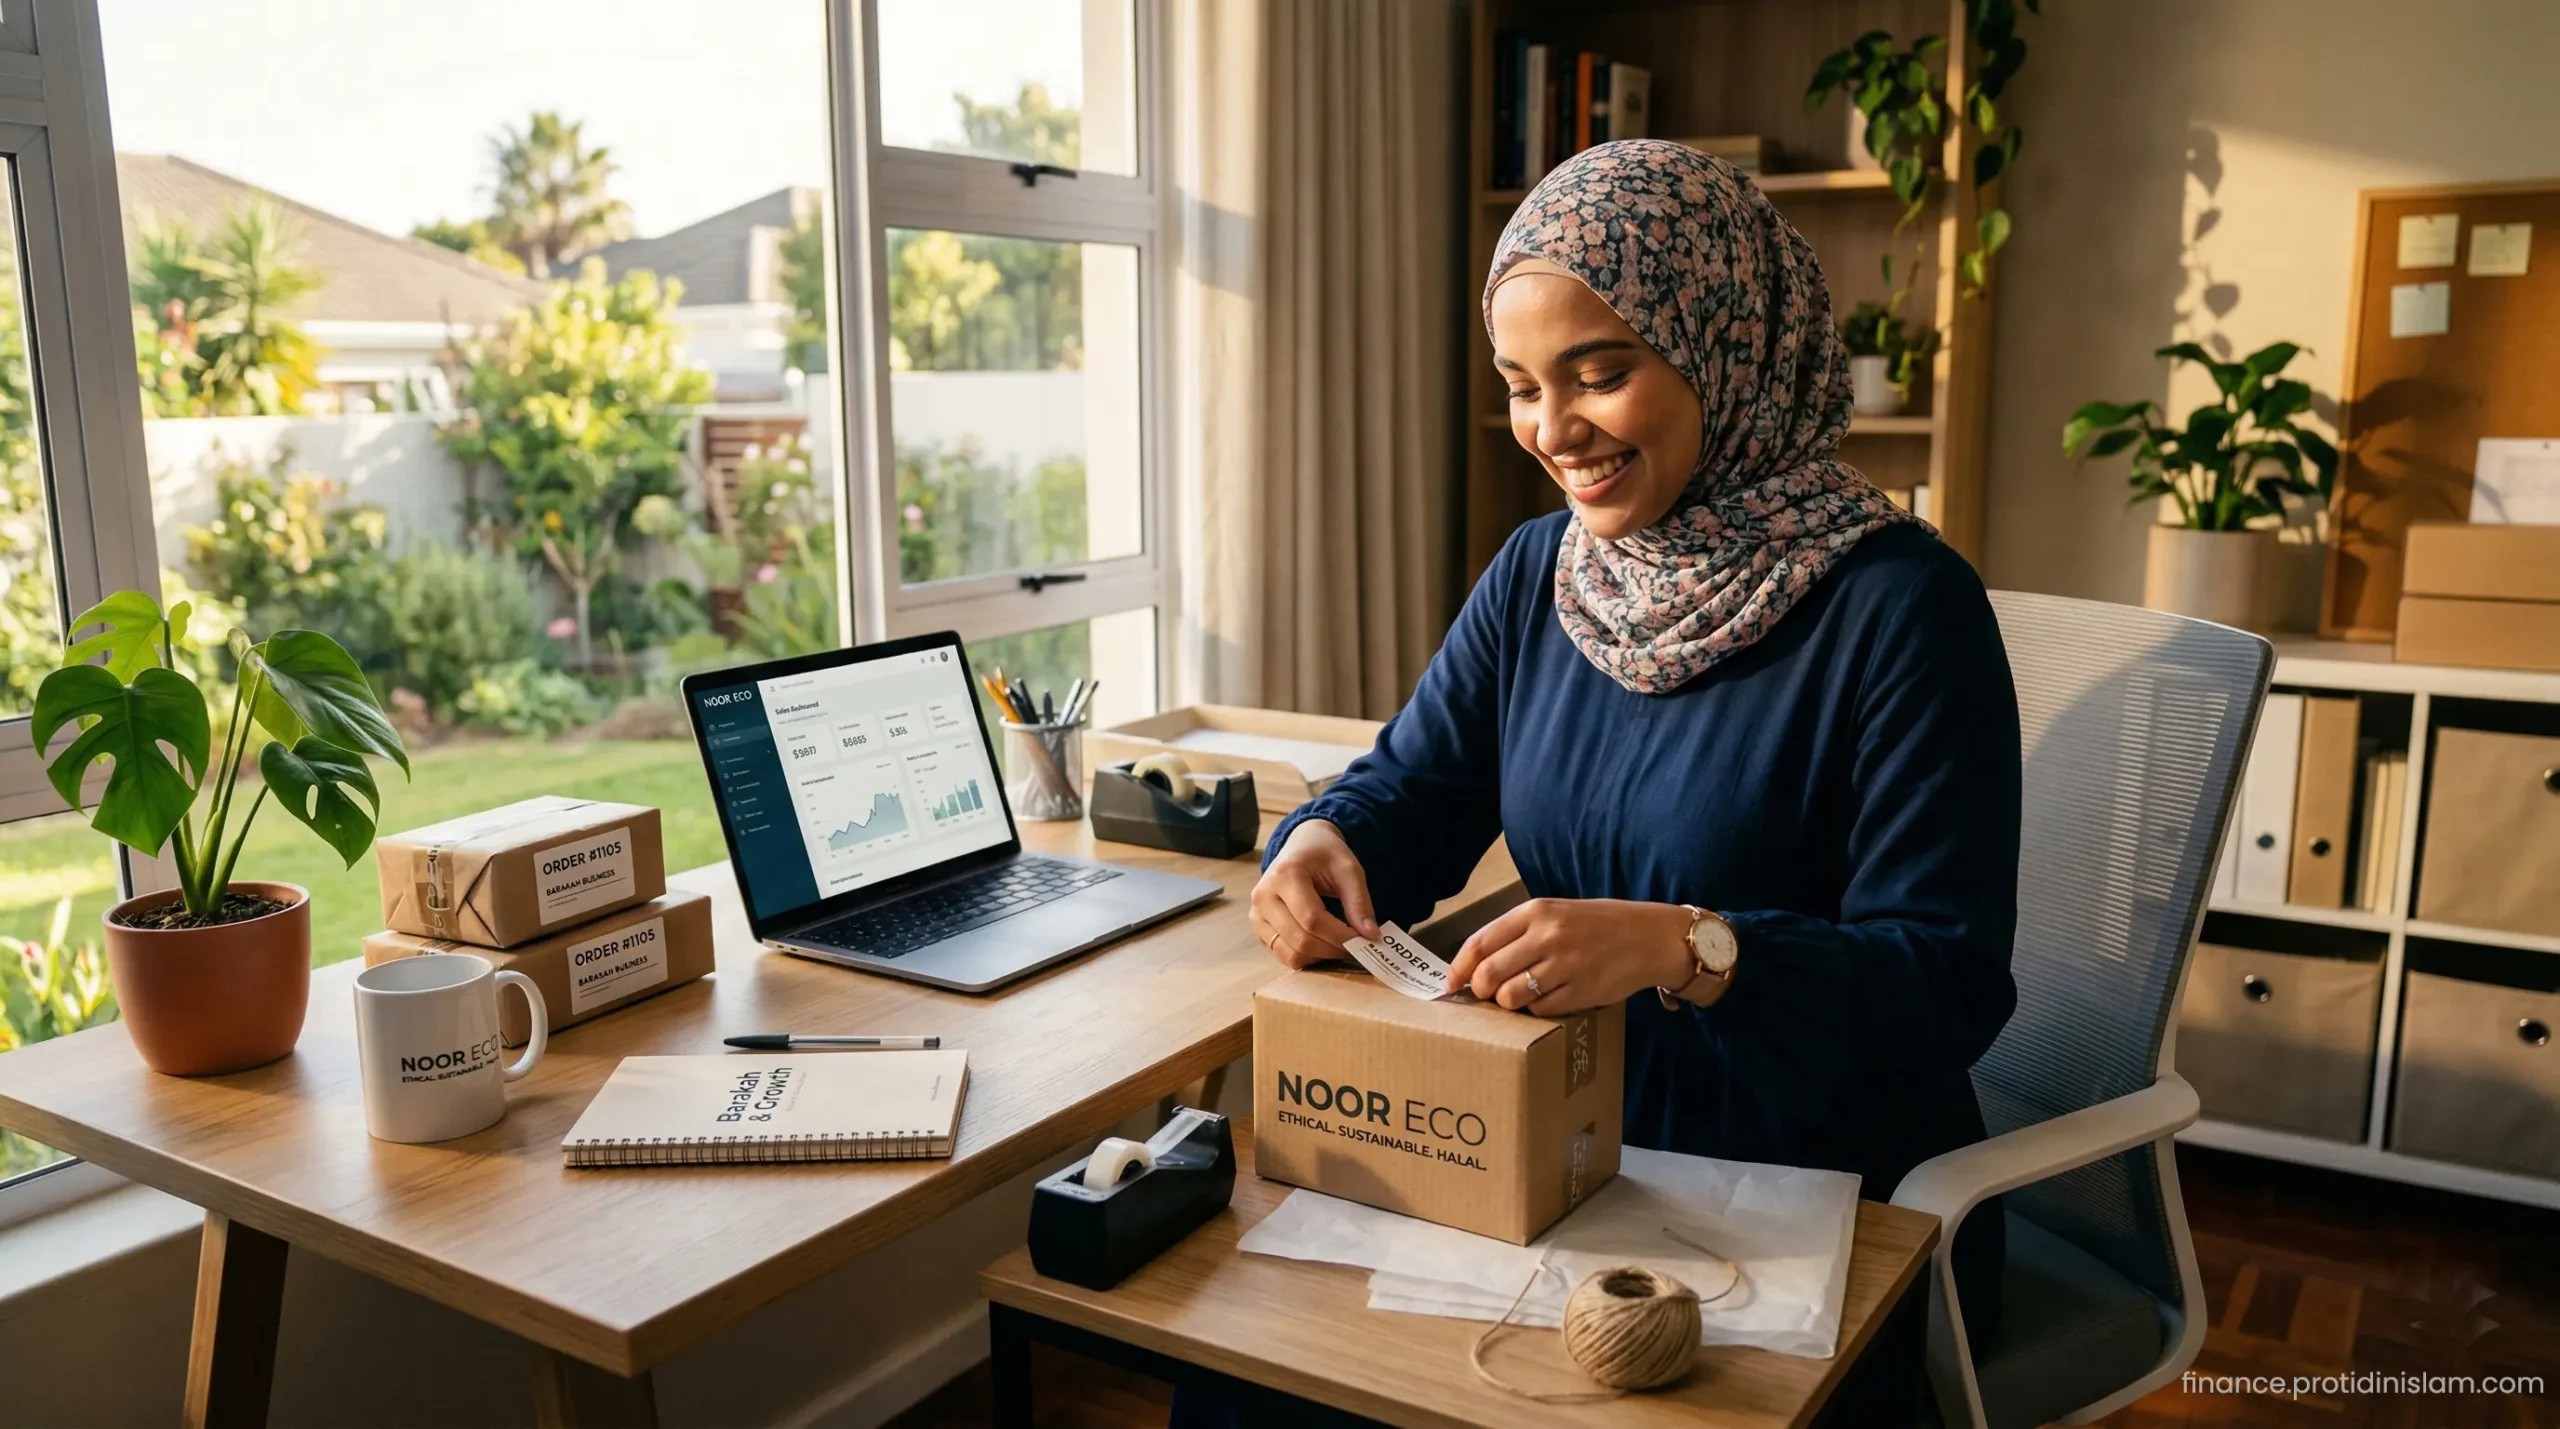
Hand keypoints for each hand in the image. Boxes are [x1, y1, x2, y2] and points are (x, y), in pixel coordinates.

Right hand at [1250, 820, 1379, 968]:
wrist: (1301, 844)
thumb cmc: (1325, 853)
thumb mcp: (1349, 869)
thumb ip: (1360, 902)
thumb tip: (1370, 936)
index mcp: (1284, 875)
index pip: (1312, 919)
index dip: (1340, 936)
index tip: (1363, 940)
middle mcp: (1263, 896)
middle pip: (1300, 939)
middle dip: (1333, 949)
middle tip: (1356, 946)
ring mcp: (1256, 914)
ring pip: (1290, 953)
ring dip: (1320, 957)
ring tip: (1340, 946)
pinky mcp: (1258, 927)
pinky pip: (1282, 954)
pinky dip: (1306, 957)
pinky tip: (1322, 945)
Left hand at [1445, 898, 1697, 1014]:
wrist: (1648, 936)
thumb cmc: (1595, 925)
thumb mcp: (1554, 913)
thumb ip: (1515, 934)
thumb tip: (1473, 966)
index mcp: (1535, 912)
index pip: (1479, 943)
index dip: (1459, 969)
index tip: (1451, 984)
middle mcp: (1548, 936)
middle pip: (1488, 975)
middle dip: (1481, 991)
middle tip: (1487, 994)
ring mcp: (1565, 965)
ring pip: (1511, 997)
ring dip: (1509, 1003)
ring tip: (1521, 996)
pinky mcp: (1582, 991)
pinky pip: (1540, 1010)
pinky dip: (1537, 1010)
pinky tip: (1550, 998)